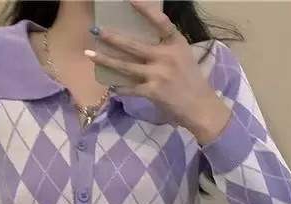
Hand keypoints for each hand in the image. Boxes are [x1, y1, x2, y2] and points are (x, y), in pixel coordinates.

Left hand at [84, 0, 231, 143]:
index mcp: (176, 44)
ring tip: (90, 54)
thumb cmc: (191, 81)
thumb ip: (165, 48)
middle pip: (133, 45)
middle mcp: (166, 56)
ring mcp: (158, 74)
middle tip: (95, 30)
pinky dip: (119, 88)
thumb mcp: (183, 57)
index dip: (145, 10)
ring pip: (125, 66)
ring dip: (105, 60)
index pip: (160, 22)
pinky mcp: (152, 91)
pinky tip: (110, 87)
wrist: (200, 106)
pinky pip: (129, 88)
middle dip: (112, 37)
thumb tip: (141, 44)